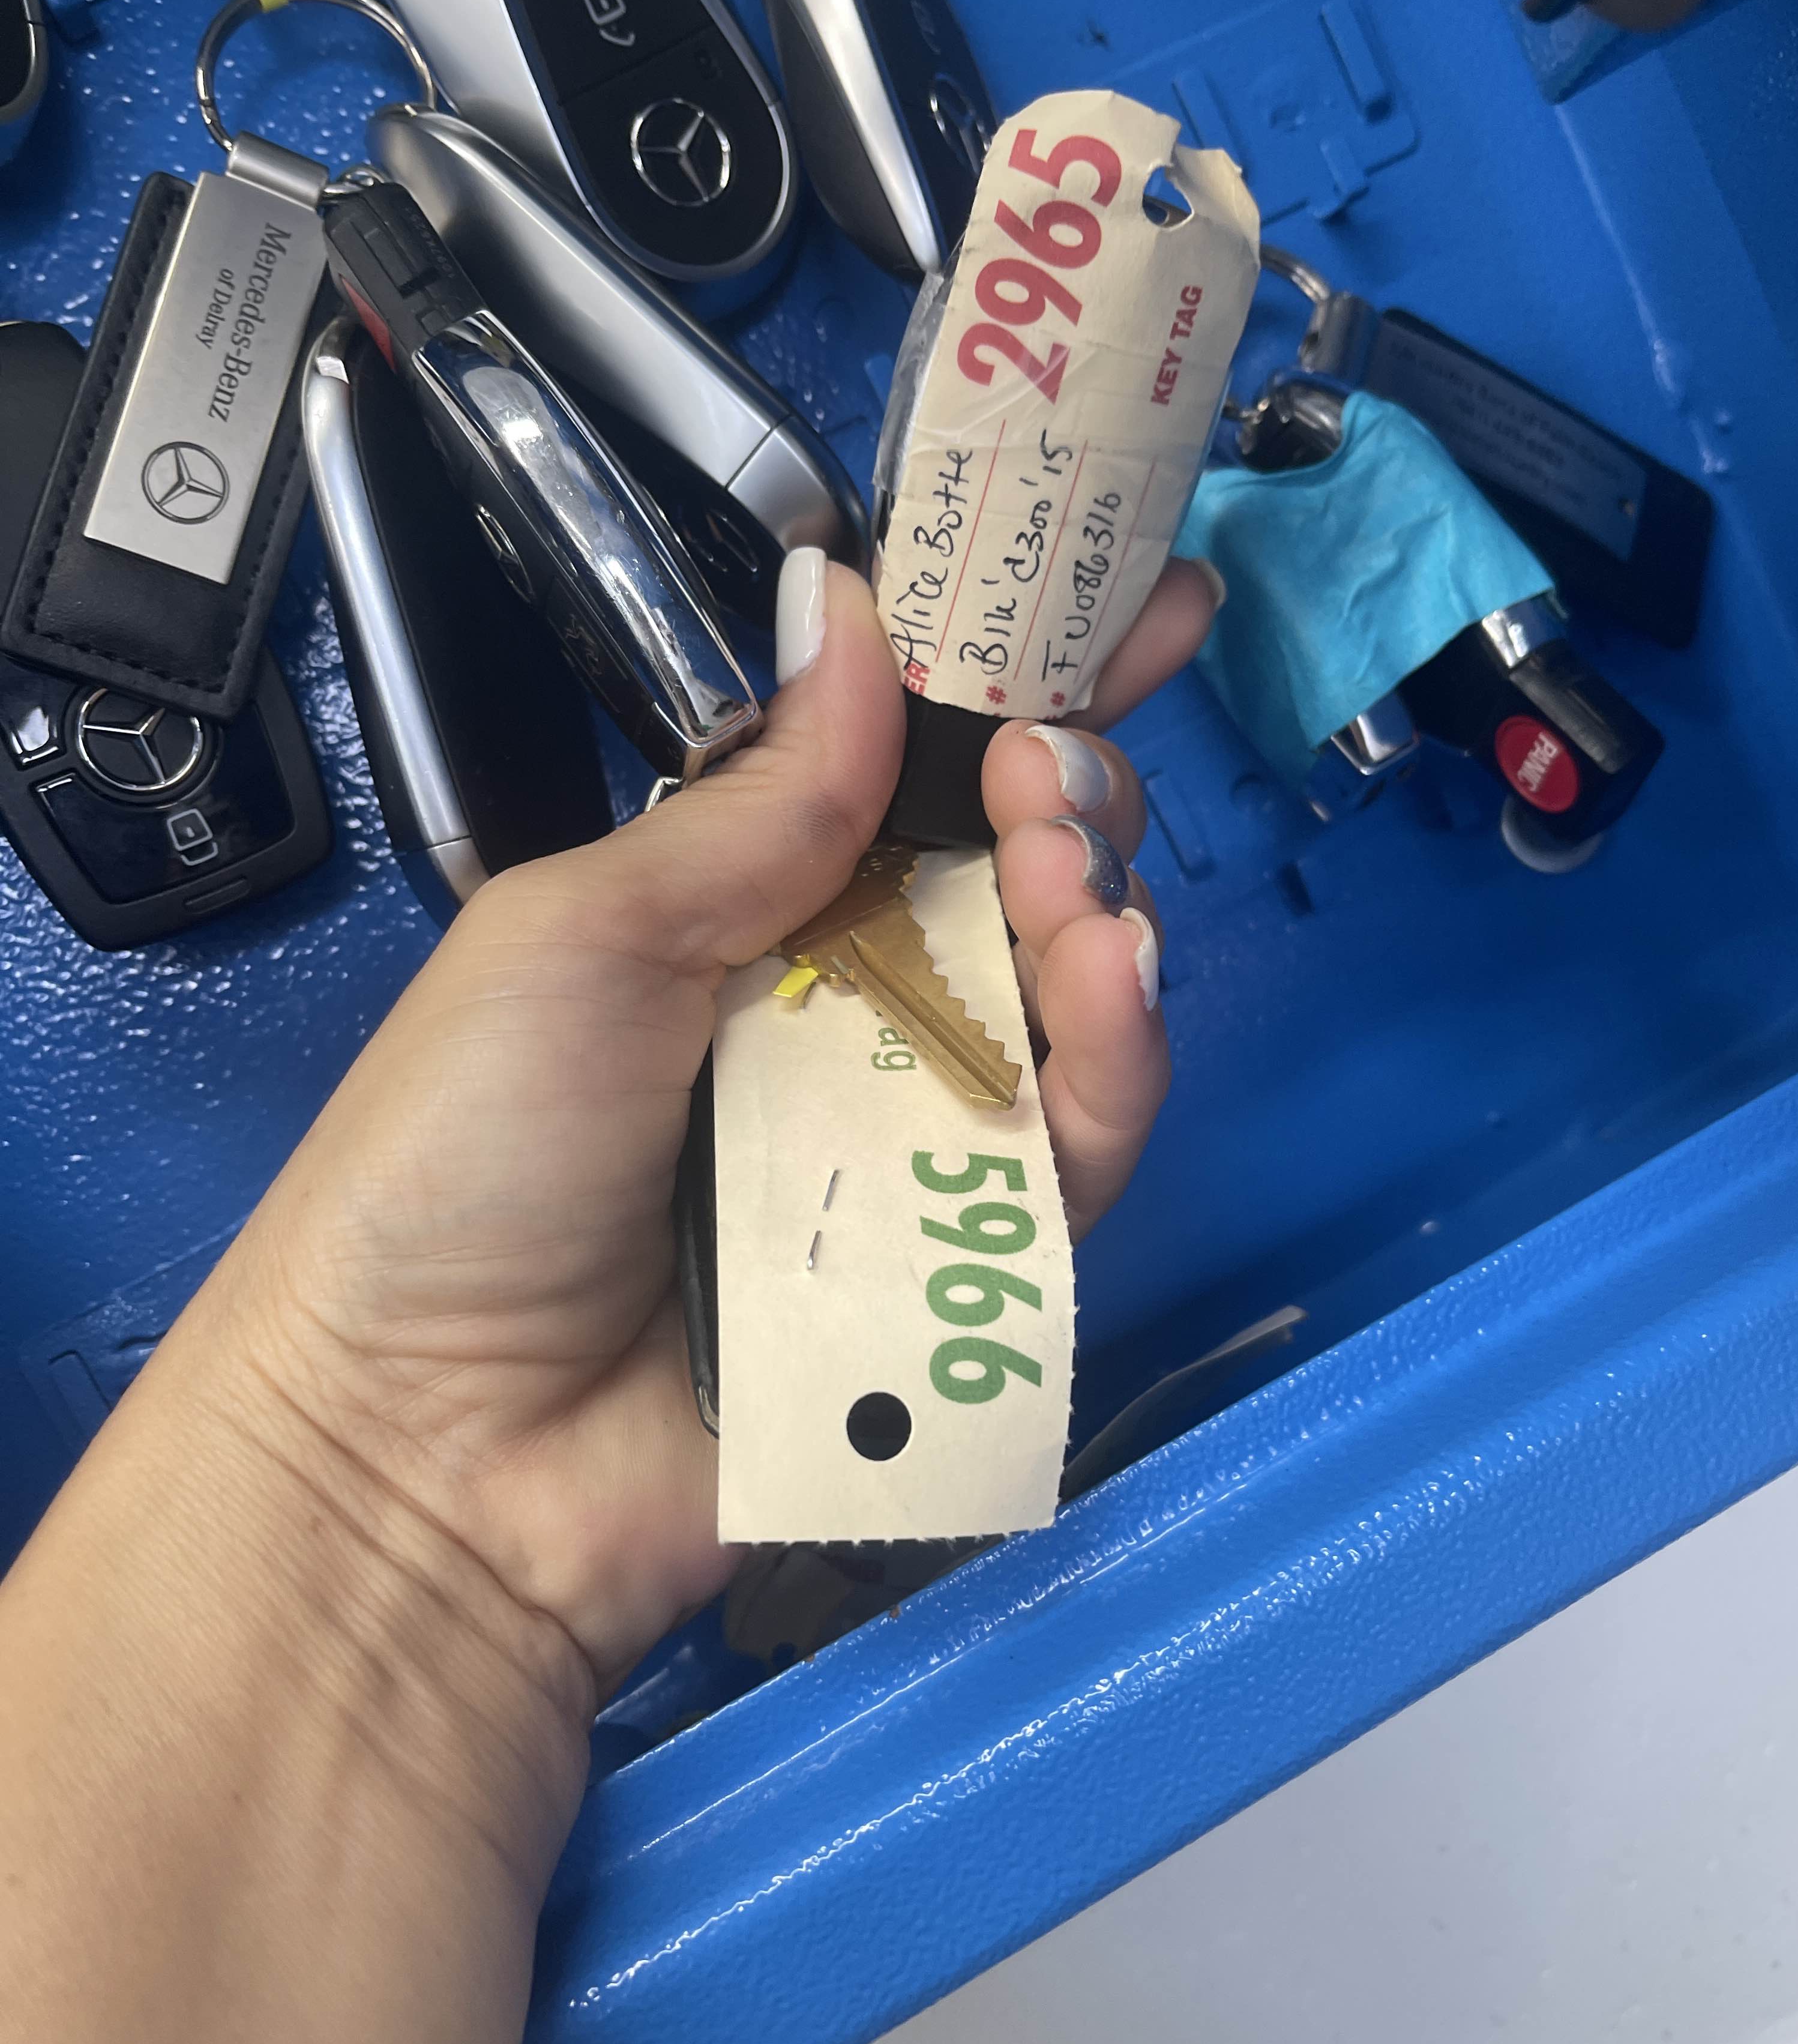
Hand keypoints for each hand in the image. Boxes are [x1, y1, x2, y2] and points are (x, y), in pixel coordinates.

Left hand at [181, 554, 1216, 1699]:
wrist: (434, 1448)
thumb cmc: (468, 1158)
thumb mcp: (587, 935)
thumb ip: (757, 798)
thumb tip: (857, 604)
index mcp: (738, 916)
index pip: (901, 776)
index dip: (1005, 687)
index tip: (1114, 596)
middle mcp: (839, 1017)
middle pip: (1007, 880)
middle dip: (1063, 787)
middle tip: (1055, 754)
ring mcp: (908, 1144)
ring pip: (1066, 1003)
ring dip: (1092, 901)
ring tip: (1064, 854)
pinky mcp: (965, 1271)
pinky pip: (1076, 1154)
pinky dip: (1117, 1057)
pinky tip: (1110, 973)